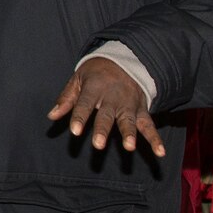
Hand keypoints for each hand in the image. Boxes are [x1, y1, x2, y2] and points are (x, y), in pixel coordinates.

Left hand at [48, 56, 164, 155]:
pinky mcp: (142, 110)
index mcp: (95, 88)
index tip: (75, 131)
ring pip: (129, 120)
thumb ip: (66, 99)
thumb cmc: (96, 73)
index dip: (80, 117)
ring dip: (129, 134)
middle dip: (103, 129)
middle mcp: (113, 97)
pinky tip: (160, 152)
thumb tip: (51, 115)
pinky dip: (155, 139)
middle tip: (98, 145)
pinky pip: (149, 125)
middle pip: (107, 115)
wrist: (126, 59)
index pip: (85, 103)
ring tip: (129, 148)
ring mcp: (129, 104)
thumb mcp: (78, 79)